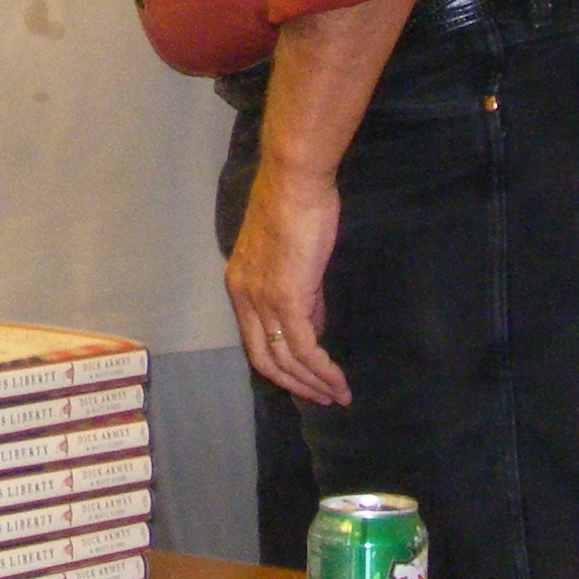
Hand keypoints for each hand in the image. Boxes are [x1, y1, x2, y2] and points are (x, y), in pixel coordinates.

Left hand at [228, 155, 350, 405]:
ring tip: (338, 396)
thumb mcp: (292, 257)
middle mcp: (244, 298)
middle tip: (322, 397)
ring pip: (285, 361)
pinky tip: (339, 381)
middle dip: (295, 384)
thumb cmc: (297, 207)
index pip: (255, 340)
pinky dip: (323, 370)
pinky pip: (304, 348)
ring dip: (314, 383)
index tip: (305, 379)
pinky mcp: (286, 299)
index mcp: (240, 285)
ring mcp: (262, 301)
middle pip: (264, 360)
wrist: (295, 181)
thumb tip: (314, 327)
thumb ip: (301, 295)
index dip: (280, 366)